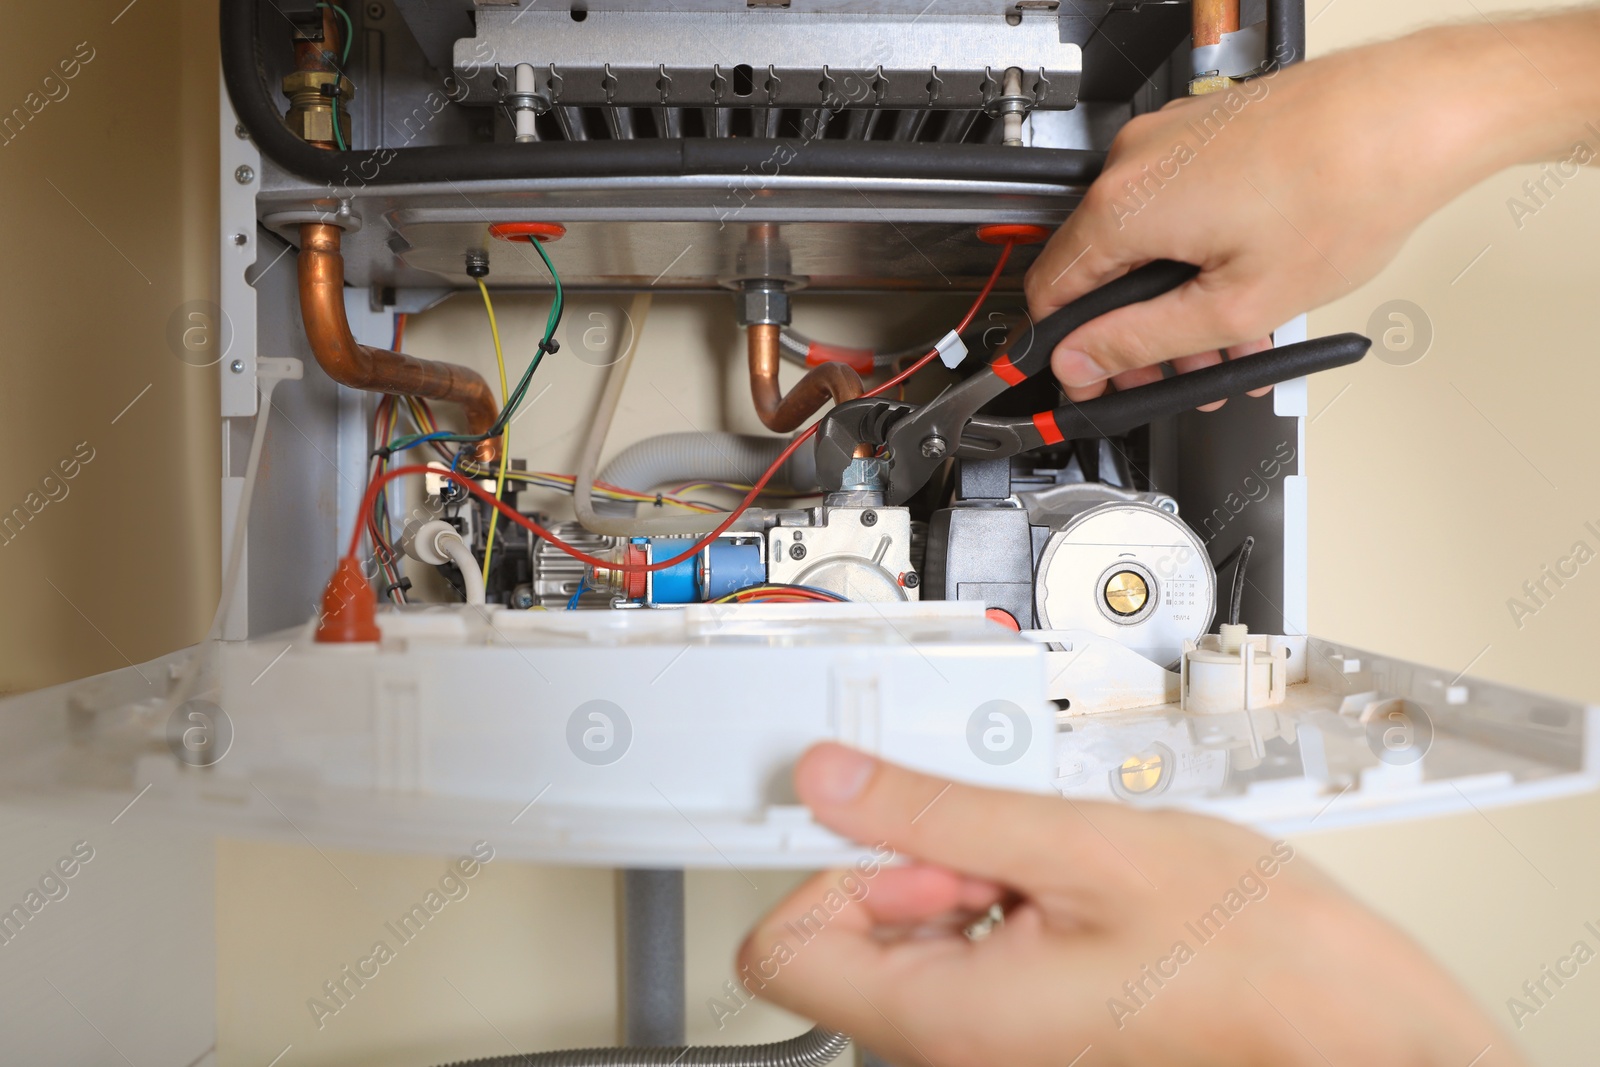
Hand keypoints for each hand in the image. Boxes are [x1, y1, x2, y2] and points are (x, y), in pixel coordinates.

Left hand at [741, 744, 1523, 1066]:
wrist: (1351, 1026)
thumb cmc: (1252, 954)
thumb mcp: (1078, 844)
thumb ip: (931, 813)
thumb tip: (831, 779)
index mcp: (946, 1017)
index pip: (779, 951)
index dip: (816, 866)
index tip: (866, 813)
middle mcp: (956, 1051)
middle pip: (849, 938)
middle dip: (911, 870)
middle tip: (1003, 850)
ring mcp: (991, 1049)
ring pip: (910, 944)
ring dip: (961, 887)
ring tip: (1054, 873)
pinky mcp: (1025, 1036)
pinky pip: (962, 963)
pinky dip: (996, 913)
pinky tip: (1067, 895)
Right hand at [1023, 19, 1584, 402]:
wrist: (1412, 116)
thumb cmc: (1344, 189)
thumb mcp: (1235, 304)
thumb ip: (1141, 341)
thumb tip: (1081, 361)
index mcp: (1125, 205)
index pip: (1050, 293)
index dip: (1068, 352)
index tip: (1091, 381)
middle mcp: (1134, 162)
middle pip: (1099, 271)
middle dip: (1136, 334)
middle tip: (1172, 373)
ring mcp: (1168, 140)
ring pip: (1143, 244)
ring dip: (1174, 302)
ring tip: (1229, 341)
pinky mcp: (1202, 133)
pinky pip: (1175, 209)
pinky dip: (1197, 255)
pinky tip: (1243, 287)